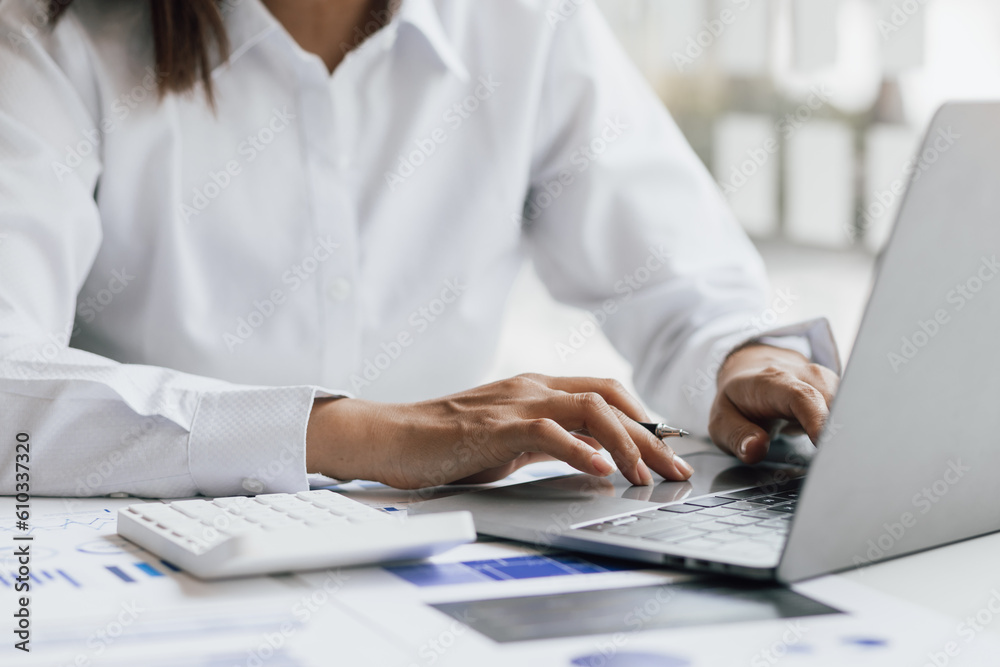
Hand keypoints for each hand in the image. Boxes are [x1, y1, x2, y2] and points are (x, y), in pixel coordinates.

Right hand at [306, 374, 693, 488]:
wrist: (392, 436)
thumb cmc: (445, 443)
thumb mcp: (509, 442)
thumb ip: (549, 443)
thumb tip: (593, 458)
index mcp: (537, 388)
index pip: (605, 393)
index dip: (643, 418)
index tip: (667, 448)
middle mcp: (533, 387)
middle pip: (610, 399)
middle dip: (651, 434)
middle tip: (676, 468)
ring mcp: (516, 403)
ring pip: (591, 409)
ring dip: (627, 442)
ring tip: (646, 474)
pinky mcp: (497, 426)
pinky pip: (550, 432)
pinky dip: (580, 451)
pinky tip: (600, 472)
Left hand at [709, 344, 839, 463]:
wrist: (751, 373)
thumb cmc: (738, 400)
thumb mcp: (721, 420)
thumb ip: (736, 436)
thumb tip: (755, 449)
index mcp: (773, 382)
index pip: (802, 398)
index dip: (817, 421)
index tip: (825, 447)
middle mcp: (805, 376)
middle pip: (834, 402)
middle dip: (839, 434)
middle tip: (836, 467)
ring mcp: (826, 381)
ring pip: (849, 407)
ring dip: (848, 435)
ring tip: (842, 462)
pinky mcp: (838, 391)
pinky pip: (851, 411)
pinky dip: (850, 432)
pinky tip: (845, 451)